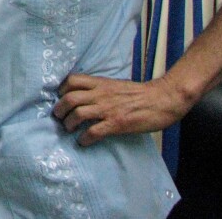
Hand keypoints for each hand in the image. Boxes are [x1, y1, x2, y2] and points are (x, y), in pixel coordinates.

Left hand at [52, 73, 190, 146]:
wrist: (162, 99)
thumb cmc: (140, 93)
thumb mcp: (115, 84)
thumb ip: (99, 88)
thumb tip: (85, 95)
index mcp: (100, 83)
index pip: (72, 80)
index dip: (62, 89)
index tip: (60, 98)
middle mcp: (101, 94)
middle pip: (69, 98)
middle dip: (59, 109)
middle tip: (59, 117)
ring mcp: (108, 109)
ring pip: (78, 114)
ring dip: (69, 124)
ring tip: (69, 129)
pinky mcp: (117, 123)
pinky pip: (93, 132)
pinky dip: (84, 138)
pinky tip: (84, 141)